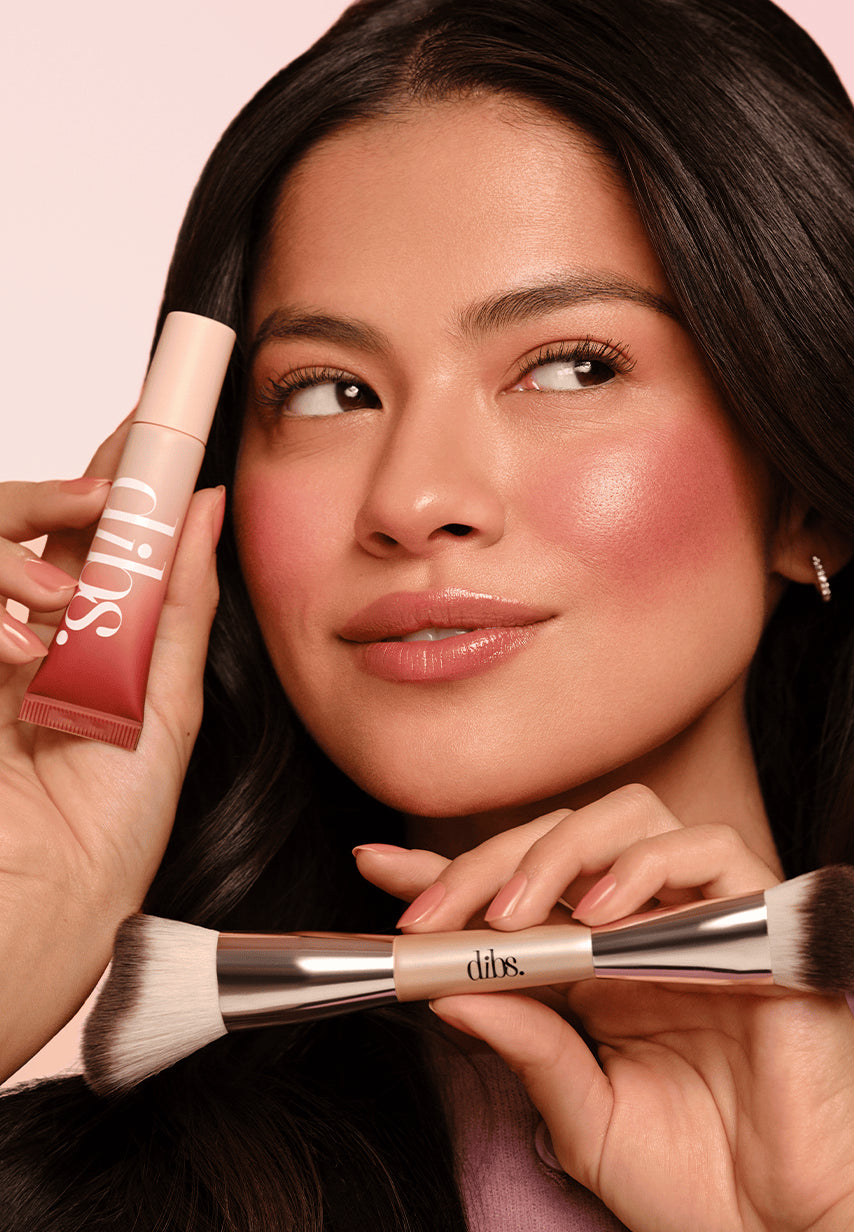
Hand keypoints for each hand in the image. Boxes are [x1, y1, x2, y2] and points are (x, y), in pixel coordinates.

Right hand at [0, 421, 222, 1077]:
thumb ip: (183, 604)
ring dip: (27, 543)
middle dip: (68, 487)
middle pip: (30, 528)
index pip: (91, 536)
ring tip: (71, 581)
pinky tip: (24, 644)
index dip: (113, 477)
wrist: (54, 907)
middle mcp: (29, 638)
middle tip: (120, 465)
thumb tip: (210, 508)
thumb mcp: (167, 702)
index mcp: (87, 641)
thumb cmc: (112, 823)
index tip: (147, 422)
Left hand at [355, 787, 853, 1230]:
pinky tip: (604, 915)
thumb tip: (444, 987)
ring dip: (560, 853)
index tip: (374, 865)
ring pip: (631, 817)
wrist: (796, 1229)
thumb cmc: (700, 1181)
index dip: (447, 871)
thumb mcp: (584, 1117)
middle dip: (486, 863)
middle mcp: (645, 926)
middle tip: (431, 918)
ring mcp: (702, 917)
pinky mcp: (763, 921)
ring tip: (515, 918)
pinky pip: (712, 850)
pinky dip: (648, 867)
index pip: (516, 891)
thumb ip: (527, 1046)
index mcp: (597, 965)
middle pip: (561, 836)